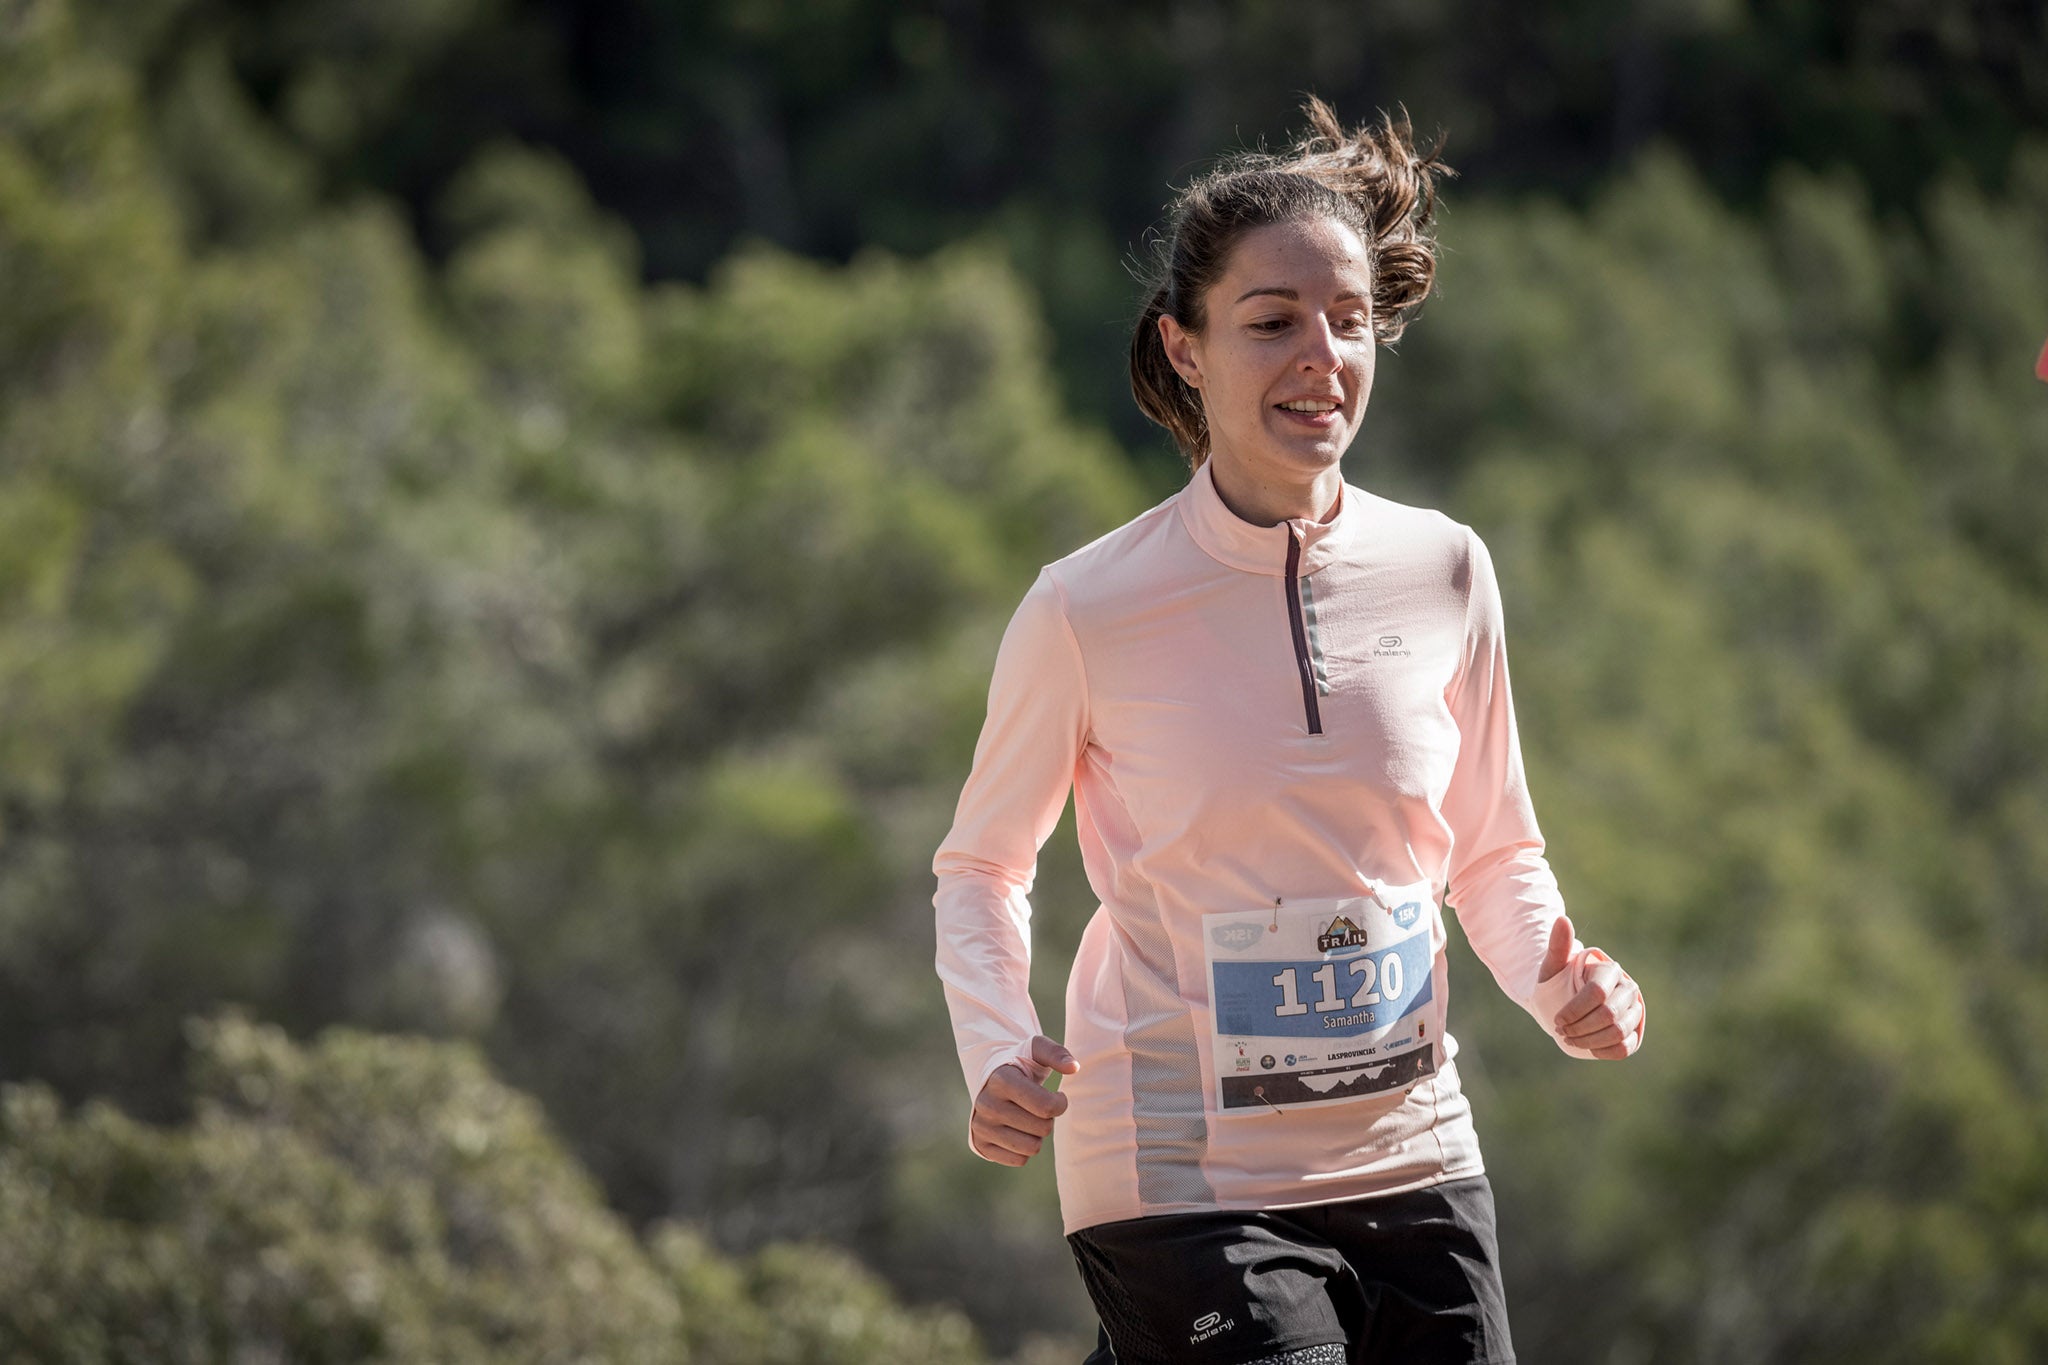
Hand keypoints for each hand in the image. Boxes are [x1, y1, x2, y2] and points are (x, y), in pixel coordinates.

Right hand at [970, 1035, 1078, 1165]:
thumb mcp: (1037, 1050)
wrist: (990, 1079)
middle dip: (1048, 1119)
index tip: (1057, 1096)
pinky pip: (1020, 1160)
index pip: (1046, 1107)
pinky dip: (1025, 1148)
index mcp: (1001, 1080)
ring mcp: (981, 1127)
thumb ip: (1057, 1054)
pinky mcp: (980, 1144)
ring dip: (1038, 1135)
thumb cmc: (1020, 1064)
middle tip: (1039, 1107)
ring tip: (1029, 1118)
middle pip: (1042, 1129)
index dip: (1060, 1103)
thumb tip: (1074, 1067)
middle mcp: (987, 1105)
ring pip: (1032, 1148)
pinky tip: (1018, 1129)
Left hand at [1537, 916, 1644, 1059]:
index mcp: (1609, 970)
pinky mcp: (1634, 1032)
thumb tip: (1562, 919)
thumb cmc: (1557, 982)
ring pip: (1618, 1031)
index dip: (1575, 1010)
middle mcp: (1627, 988)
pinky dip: (1603, 1050)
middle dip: (1580, 1027)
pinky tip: (1586, 1046)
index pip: (1596, 993)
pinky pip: (1625, 1047)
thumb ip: (1557, 946)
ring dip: (1589, 1041)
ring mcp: (1634, 1010)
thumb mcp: (1552, 966)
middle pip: (1609, 1014)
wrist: (1565, 1001)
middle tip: (1560, 1031)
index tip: (1557, 1019)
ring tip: (1569, 1039)